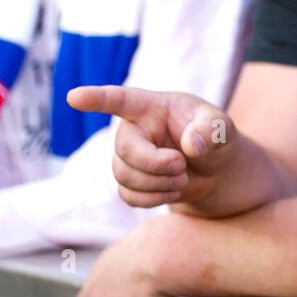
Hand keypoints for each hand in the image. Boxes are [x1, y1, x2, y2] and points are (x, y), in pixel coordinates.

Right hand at [67, 86, 235, 208]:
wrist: (216, 171)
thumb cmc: (215, 139)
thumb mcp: (222, 127)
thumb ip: (211, 130)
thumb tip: (190, 146)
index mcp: (151, 107)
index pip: (120, 100)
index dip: (96, 99)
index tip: (74, 97)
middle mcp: (134, 130)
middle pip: (124, 150)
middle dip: (154, 164)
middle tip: (182, 166)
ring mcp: (129, 157)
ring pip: (124, 176)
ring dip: (157, 183)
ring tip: (183, 179)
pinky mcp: (132, 181)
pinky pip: (129, 195)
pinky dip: (153, 199)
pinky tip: (173, 191)